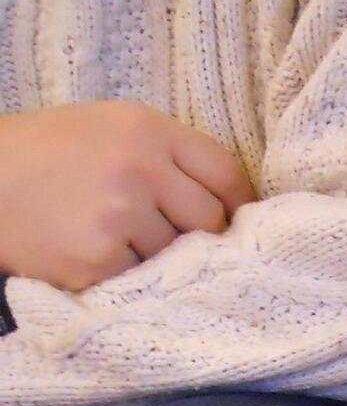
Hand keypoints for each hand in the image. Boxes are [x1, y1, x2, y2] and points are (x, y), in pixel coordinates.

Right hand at [0, 101, 255, 290]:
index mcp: (147, 129)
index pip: (225, 172)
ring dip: (157, 255)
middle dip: (199, 233)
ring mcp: (118, 216)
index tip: (237, 219)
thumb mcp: (110, 128)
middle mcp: (138, 169)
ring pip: (176, 254)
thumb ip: (168, 154)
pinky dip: (124, 273)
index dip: (237, 202)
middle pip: (209, 220)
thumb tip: (230, 202)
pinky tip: (95, 253)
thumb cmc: (49, 153)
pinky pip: (140, 277)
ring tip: (115, 236)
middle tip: (171, 234)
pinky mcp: (98, 259)